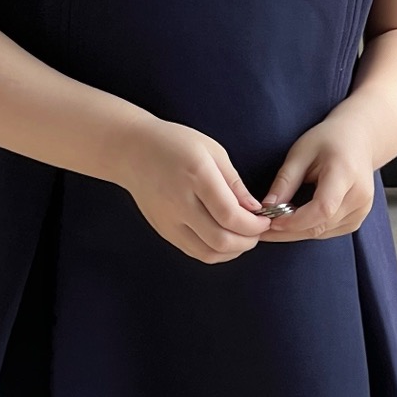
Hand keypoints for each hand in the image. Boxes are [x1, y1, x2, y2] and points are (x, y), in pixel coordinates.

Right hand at [110, 118, 270, 264]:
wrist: (132, 151)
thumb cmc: (174, 143)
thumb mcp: (212, 150)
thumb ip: (234, 182)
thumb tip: (255, 209)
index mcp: (196, 176)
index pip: (231, 215)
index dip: (254, 225)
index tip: (265, 219)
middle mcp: (180, 202)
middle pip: (221, 240)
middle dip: (248, 241)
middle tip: (258, 231)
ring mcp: (169, 221)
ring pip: (208, 253)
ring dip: (233, 251)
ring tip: (243, 236)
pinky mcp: (163, 231)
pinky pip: (194, 252)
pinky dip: (215, 252)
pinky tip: (224, 238)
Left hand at [259, 113, 375, 242]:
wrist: (359, 140)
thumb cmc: (328, 140)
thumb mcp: (300, 152)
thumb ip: (285, 181)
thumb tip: (267, 207)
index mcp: (345, 174)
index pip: (323, 208)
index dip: (295, 220)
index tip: (271, 221)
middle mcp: (359, 196)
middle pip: (321, 225)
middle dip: (289, 230)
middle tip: (262, 230)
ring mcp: (361, 210)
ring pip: (323, 233)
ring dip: (296, 232)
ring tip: (273, 225)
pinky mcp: (357, 219)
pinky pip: (328, 232)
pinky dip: (308, 229)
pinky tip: (292, 222)